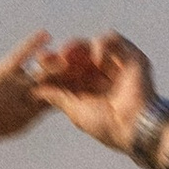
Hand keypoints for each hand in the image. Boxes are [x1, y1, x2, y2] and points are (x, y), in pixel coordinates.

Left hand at [30, 31, 155, 153]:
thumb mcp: (75, 110)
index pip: (69, 70)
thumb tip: (36, 91)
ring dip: (78, 47)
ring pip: (93, 45)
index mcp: (90, 87)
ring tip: (67, 55)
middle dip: (62, 55)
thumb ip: (58, 97)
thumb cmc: (106, 126)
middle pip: (79, 56)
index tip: (39, 63)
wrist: (133, 128)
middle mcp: (103, 74)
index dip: (54, 66)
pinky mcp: (131, 56)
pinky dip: (102, 44)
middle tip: (48, 57)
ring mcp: (117, 64)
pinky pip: (114, 39)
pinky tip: (95, 59)